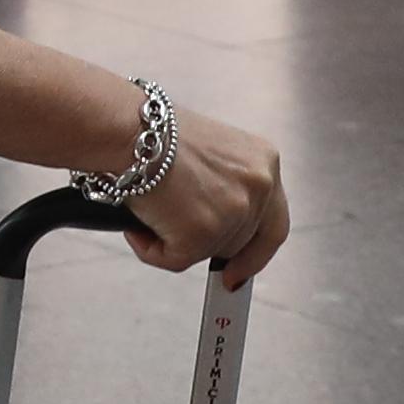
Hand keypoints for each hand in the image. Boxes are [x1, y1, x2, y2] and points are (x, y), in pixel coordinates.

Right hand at [110, 109, 287, 283]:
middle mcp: (259, 187)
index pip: (274, 224)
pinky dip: (150, 249)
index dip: (256, 254)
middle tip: (177, 241)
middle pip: (241, 243)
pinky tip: (138, 222)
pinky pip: (174, 260)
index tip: (237, 272)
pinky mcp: (203, 233)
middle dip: (207, 245)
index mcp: (264, 162)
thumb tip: (217, 229)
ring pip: (205, 253)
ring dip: (173, 241)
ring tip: (150, 210)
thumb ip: (226, 189)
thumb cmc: (155, 134)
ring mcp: (234, 212)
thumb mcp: (212, 153)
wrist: (128, 130)